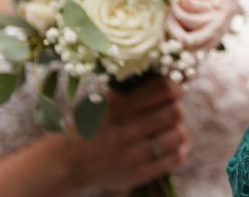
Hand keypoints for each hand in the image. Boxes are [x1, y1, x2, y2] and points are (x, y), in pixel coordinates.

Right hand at [68, 76, 188, 191]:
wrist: (70, 162)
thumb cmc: (94, 125)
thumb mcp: (105, 102)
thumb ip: (132, 89)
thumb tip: (167, 74)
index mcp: (119, 107)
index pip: (164, 89)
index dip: (176, 87)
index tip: (175, 90)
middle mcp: (126, 130)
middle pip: (175, 111)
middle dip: (176, 109)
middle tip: (170, 111)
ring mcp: (133, 154)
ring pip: (179, 134)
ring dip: (178, 130)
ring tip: (169, 130)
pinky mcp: (139, 173)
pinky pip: (176, 157)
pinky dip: (179, 150)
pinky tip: (169, 146)